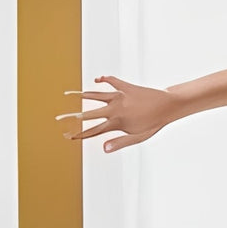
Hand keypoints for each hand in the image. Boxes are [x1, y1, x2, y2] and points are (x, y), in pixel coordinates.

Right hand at [58, 76, 177, 151]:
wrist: (168, 106)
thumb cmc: (154, 123)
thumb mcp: (138, 137)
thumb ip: (120, 142)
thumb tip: (104, 149)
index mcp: (117, 123)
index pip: (94, 131)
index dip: (80, 134)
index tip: (68, 136)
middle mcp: (114, 108)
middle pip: (88, 113)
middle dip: (72, 116)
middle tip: (58, 117)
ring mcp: (119, 96)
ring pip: (95, 95)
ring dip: (81, 95)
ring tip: (68, 94)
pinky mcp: (125, 86)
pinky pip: (111, 81)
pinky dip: (103, 79)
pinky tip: (96, 79)